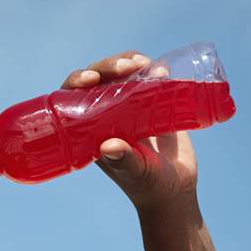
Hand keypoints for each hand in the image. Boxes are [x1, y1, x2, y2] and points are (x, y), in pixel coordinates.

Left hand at [61, 51, 198, 211]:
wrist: (176, 189)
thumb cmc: (150, 186)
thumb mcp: (137, 173)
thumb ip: (124, 161)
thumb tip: (109, 146)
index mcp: (91, 130)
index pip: (74, 98)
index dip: (77, 82)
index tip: (91, 79)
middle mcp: (106, 115)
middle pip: (97, 79)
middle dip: (108, 66)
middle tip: (127, 66)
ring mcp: (129, 107)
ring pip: (121, 74)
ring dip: (128, 61)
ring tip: (144, 64)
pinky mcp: (153, 104)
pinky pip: (147, 79)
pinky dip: (152, 70)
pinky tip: (160, 70)